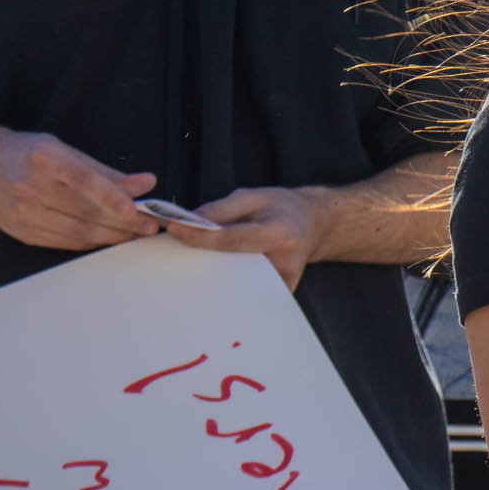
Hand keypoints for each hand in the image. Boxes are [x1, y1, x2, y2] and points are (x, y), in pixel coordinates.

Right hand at [0, 131, 160, 249]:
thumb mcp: (66, 151)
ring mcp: (23, 213)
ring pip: (77, 232)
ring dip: (112, 236)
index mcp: (44, 159)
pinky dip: (92, 242)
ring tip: (136, 233)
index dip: (110, 195)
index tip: (134, 208)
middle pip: (84, 211)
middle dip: (123, 222)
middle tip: (150, 225)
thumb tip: (146, 183)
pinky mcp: (22, 232)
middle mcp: (30, 187)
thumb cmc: (30, 154)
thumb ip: (107, 171)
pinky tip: (109, 237)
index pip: (82, 179)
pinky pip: (66, 242)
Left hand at [165, 186, 330, 290]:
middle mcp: (284, 262)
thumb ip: (222, 208)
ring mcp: (283, 282)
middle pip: (231, 267)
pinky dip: (227, 285)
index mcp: (280, 234)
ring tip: (195, 264)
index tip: (174, 229)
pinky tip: (216, 276)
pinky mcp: (280, 293)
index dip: (200, 236)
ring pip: (236, 285)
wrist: (314, 224)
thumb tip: (190, 221)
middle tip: (176, 250)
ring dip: (211, 276)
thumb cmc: (282, 208)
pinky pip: (246, 293)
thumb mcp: (254, 196)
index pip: (231, 239)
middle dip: (201, 259)